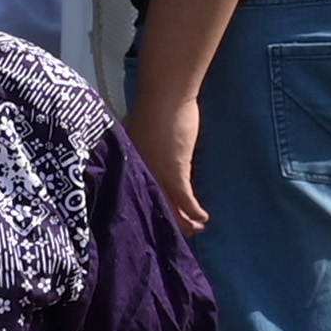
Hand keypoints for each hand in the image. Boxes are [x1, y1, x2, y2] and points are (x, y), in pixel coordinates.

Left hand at [128, 88, 204, 231]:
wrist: (164, 96)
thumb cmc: (152, 108)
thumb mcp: (138, 132)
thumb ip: (139, 147)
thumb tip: (142, 152)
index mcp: (127, 165)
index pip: (135, 194)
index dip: (145, 209)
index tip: (152, 221)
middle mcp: (138, 173)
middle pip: (150, 205)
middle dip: (164, 221)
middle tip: (176, 234)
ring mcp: (155, 173)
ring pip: (168, 205)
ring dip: (183, 220)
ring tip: (193, 229)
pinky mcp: (174, 170)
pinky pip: (185, 198)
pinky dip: (193, 210)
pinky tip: (202, 218)